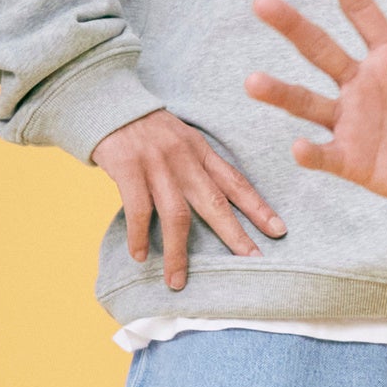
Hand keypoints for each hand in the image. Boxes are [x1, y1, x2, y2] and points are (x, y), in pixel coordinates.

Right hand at [89, 108, 286, 293]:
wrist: (108, 105)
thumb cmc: (147, 131)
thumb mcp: (181, 140)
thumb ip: (197, 168)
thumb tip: (217, 205)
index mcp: (201, 151)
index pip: (236, 182)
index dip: (258, 207)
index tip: (278, 230)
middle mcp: (184, 158)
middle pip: (215, 202)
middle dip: (235, 235)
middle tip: (252, 260)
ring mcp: (156, 163)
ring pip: (175, 215)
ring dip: (178, 252)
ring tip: (178, 281)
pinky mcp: (127, 168)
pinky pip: (137, 209)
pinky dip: (139, 236)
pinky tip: (140, 256)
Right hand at [245, 0, 386, 233]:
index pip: (360, 10)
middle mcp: (362, 84)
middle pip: (321, 49)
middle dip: (292, 27)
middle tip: (262, 2)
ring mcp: (353, 122)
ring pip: (308, 102)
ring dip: (281, 93)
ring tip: (252, 81)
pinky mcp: (354, 160)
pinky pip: (326, 155)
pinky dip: (311, 152)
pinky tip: (299, 148)